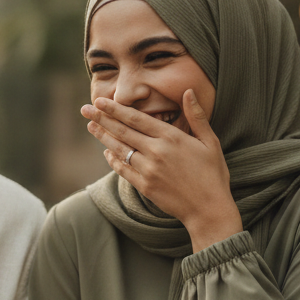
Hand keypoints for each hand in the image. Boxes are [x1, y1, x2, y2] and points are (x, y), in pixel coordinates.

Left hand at [82, 88, 242, 250]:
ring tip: (90, 125)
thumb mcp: (210, 142)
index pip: (137, 118)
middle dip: (102, 118)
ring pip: (120, 149)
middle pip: (123, 131)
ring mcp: (148, 170)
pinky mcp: (144, 186)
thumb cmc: (213, 174)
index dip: (116, 109)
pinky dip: (113, 160)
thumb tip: (189, 90)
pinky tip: (106, 152)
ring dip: (103, 137)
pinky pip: (123, 170)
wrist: (209, 209)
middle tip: (85, 108)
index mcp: (172, 138)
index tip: (101, 100)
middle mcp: (157, 152)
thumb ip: (197, 116)